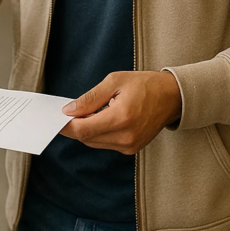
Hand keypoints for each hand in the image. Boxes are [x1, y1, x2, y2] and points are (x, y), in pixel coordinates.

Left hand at [60, 71, 181, 154]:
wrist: (171, 97)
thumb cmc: (145, 85)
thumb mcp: (114, 81)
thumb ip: (90, 98)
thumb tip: (69, 110)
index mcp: (121, 118)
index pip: (83, 130)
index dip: (66, 125)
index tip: (57, 118)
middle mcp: (125, 136)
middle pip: (86, 138)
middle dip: (75, 126)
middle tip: (70, 111)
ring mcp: (129, 146)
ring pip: (94, 143)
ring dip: (86, 130)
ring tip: (89, 112)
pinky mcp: (131, 149)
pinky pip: (105, 144)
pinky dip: (98, 133)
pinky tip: (102, 118)